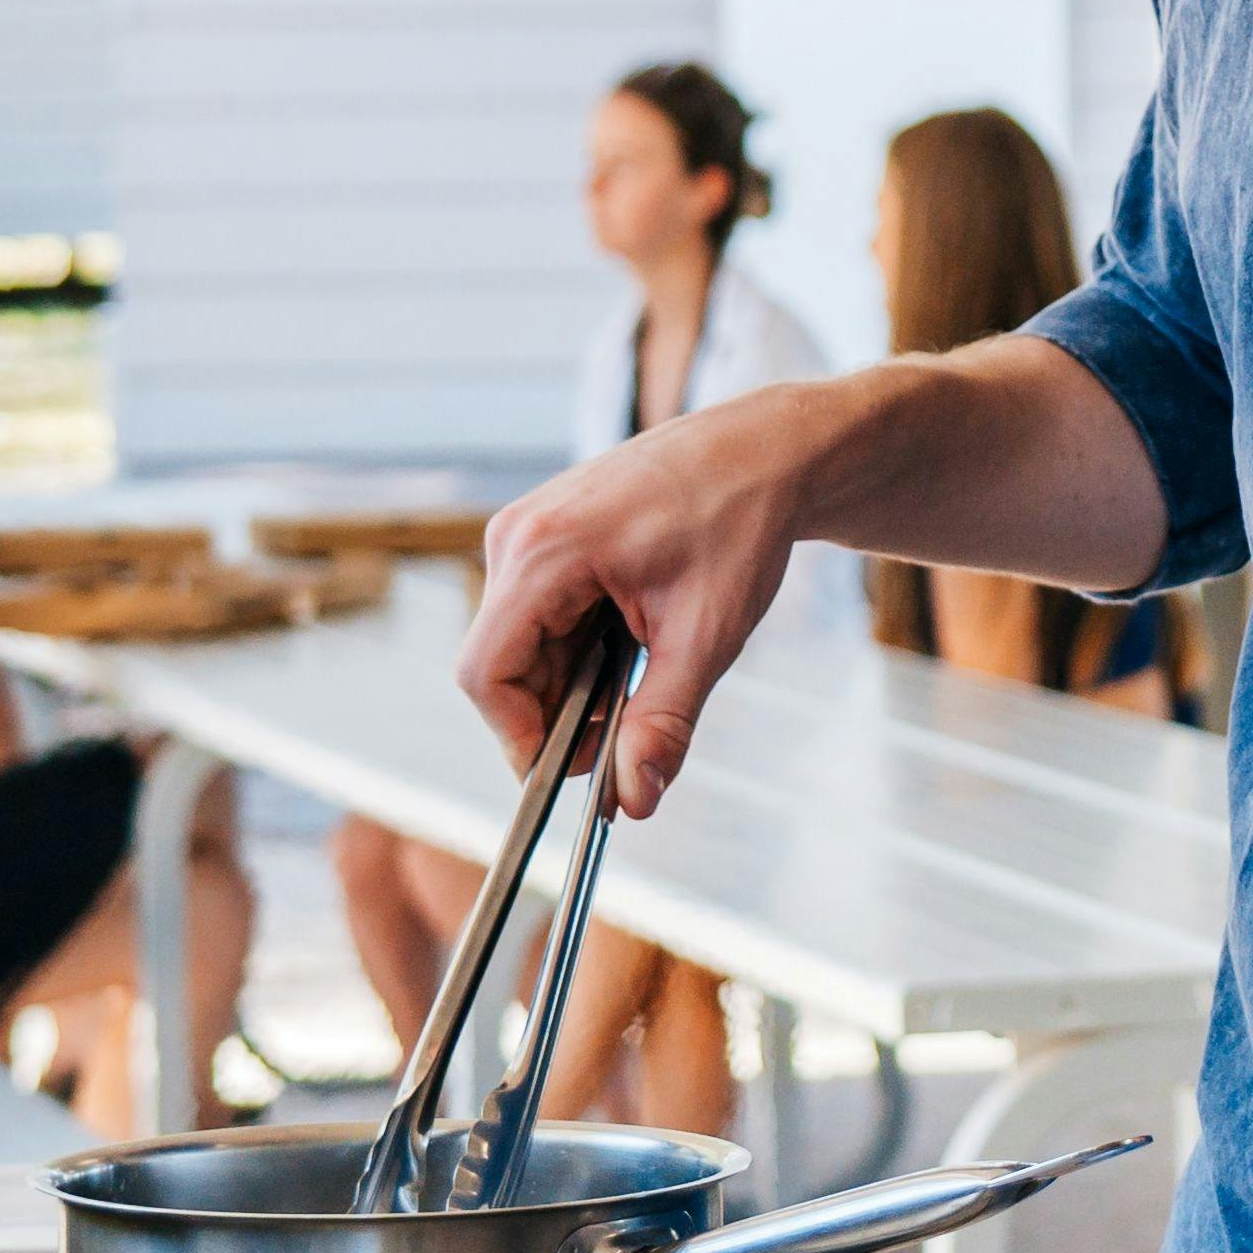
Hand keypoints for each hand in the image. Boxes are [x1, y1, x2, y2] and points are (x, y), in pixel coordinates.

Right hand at [459, 385, 834, 814]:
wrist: (765, 450)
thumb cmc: (740, 523)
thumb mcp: (706, 636)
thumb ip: (662, 722)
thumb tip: (632, 802)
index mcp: (542, 550)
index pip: (486, 674)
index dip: (522, 738)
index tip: (578, 771)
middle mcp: (518, 535)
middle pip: (503, 664)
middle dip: (558, 712)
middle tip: (630, 734)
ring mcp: (528, 530)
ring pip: (522, 642)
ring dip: (573, 680)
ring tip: (646, 672)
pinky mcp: (547, 533)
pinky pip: (539, 612)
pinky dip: (579, 646)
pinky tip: (634, 639)